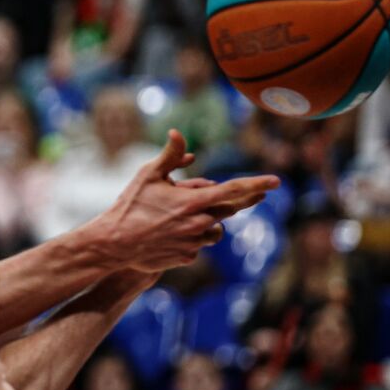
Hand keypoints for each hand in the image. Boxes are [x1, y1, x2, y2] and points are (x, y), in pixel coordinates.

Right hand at [96, 131, 279, 271]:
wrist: (113, 244)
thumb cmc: (129, 205)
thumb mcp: (147, 175)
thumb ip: (169, 155)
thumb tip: (178, 132)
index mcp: (192, 202)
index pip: (233, 190)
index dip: (256, 184)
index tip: (276, 180)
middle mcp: (198, 223)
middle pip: (229, 210)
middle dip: (242, 201)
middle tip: (256, 194)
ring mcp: (193, 243)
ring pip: (216, 229)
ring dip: (212, 220)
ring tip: (192, 215)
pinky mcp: (187, 257)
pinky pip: (199, 244)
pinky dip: (194, 236)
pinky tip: (174, 233)